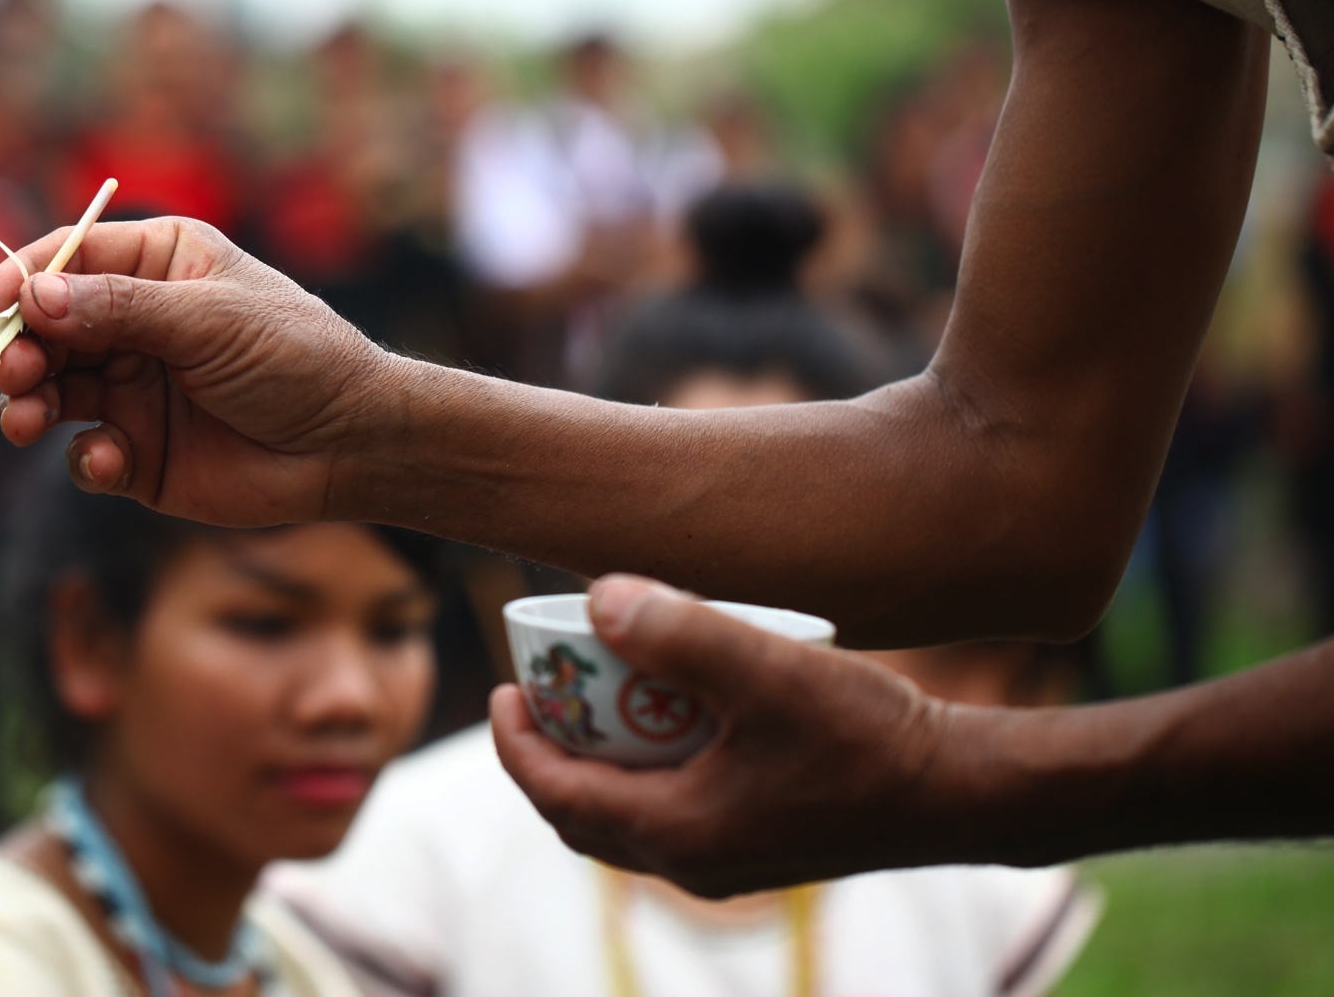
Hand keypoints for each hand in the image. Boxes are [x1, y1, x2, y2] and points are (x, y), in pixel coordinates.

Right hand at [0, 217, 401, 524]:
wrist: (350, 444)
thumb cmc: (296, 357)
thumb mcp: (211, 319)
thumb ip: (121, 309)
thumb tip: (35, 296)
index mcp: (158, 265)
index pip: (69, 259)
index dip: (22, 279)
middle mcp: (135, 323)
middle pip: (45, 328)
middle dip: (19, 350)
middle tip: (14, 373)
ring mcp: (133, 388)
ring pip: (51, 390)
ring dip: (29, 403)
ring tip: (27, 419)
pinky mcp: (138, 452)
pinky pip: (84, 453)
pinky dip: (84, 457)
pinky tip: (109, 460)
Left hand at [493, 575, 963, 895]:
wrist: (961, 793)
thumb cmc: (868, 736)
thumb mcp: (767, 670)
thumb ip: (682, 632)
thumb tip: (596, 598)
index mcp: (675, 833)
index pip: (556, 794)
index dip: (515, 741)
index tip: (502, 687)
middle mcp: (692, 864)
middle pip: (581, 816)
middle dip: (548, 755)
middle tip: (539, 690)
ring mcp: (728, 862)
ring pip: (628, 819)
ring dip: (600, 764)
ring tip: (597, 696)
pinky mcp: (761, 845)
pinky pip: (673, 814)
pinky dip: (648, 772)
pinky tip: (673, 717)